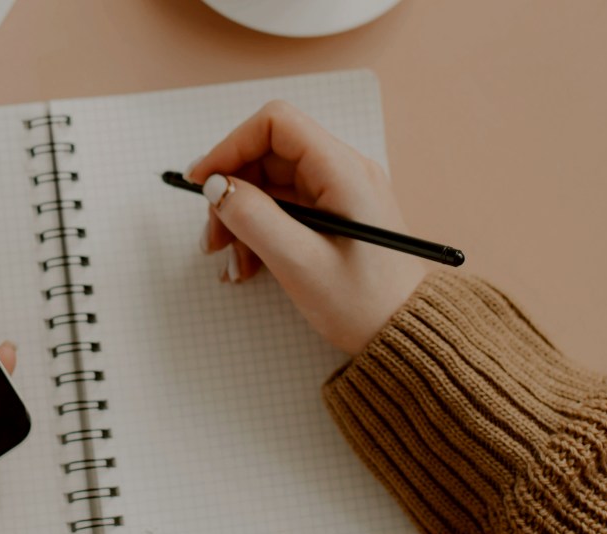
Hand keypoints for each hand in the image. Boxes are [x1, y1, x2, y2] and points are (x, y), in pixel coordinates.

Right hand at [187, 100, 427, 354]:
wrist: (405, 335)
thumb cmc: (364, 303)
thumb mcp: (300, 263)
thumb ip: (253, 218)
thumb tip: (215, 186)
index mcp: (342, 171)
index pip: (275, 124)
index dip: (230, 146)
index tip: (202, 182)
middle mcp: (340, 172)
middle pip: (265, 156)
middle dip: (230, 193)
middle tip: (212, 240)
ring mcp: (335, 194)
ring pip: (267, 185)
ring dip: (239, 220)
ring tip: (231, 265)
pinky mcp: (329, 217)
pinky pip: (280, 210)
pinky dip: (256, 233)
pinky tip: (248, 267)